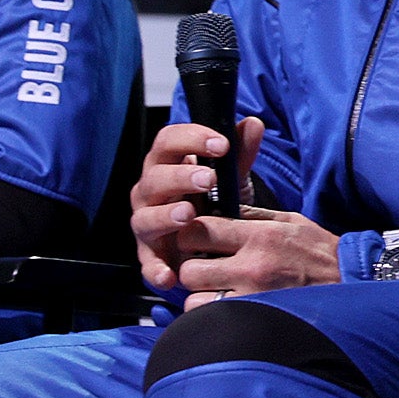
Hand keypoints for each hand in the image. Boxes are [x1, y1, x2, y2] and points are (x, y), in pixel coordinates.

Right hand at [136, 118, 264, 289]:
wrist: (206, 241)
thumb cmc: (211, 202)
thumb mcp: (229, 178)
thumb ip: (239, 153)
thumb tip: (252, 123)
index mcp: (167, 166)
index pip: (168, 141)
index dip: (192, 138)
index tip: (221, 144)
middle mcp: (151, 193)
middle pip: (154, 178)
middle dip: (180, 177)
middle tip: (208, 179)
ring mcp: (148, 224)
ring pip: (146, 218)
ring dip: (165, 216)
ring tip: (189, 214)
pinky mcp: (151, 256)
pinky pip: (147, 264)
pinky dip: (155, 269)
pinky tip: (170, 274)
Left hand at [167, 207, 343, 305]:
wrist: (352, 281)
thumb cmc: (321, 251)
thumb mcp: (290, 221)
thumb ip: (253, 215)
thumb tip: (220, 209)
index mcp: (259, 236)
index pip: (198, 231)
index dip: (190, 235)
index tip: (197, 239)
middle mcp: (252, 266)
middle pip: (190, 269)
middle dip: (191, 268)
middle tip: (204, 267)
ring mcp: (253, 296)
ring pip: (195, 300)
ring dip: (200, 296)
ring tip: (214, 291)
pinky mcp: (257, 318)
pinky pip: (215, 320)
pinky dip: (212, 315)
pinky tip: (224, 307)